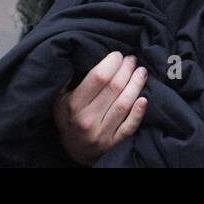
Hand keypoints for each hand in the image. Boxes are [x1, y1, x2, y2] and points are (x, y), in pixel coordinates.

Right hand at [52, 50, 148, 165]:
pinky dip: (139, 112)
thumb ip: (67, 79)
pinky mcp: (113, 143)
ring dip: (136, 84)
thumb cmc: (69, 117)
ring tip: (141, 71)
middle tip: (131, 59)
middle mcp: (87, 120)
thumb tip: (79, 53)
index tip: (117, 55)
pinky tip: (144, 98)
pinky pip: (130, 126)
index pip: (99, 77)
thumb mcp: (59, 98)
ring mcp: (101, 133)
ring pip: (124, 104)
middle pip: (115, 87)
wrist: (74, 151)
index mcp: (74, 105)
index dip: (112, 62)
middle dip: (126, 69)